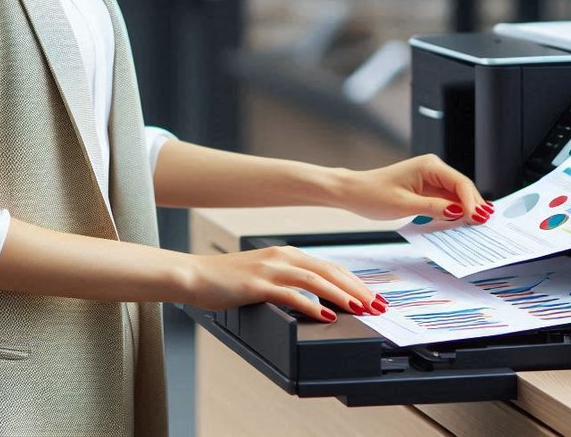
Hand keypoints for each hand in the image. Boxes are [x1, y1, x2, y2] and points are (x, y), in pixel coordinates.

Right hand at [179, 246, 389, 321]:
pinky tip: (325, 315)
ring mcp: (270, 269)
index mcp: (286, 254)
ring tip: (359, 309)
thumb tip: (316, 300)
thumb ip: (288, 283)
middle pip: (329, 271)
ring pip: (315, 280)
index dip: (354, 282)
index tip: (372, 297)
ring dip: (341, 295)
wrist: (194, 276)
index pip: (330, 267)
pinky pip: (291, 294)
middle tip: (376, 305)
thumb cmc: (226, 281)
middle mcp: (282, 257)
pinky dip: (311, 305)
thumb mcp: (263, 276)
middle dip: (356, 289)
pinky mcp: (257, 284)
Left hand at [333, 154, 491, 224]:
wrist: (354, 192)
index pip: (460, 183)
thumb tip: (459, 212)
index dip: (472, 202)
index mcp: (430, 166)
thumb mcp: (404, 205)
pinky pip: (446, 201)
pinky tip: (462, 224)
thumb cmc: (373, 194)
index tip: (479, 219)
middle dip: (474, 206)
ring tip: (478, 227)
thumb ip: (434, 208)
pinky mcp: (427, 190)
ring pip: (457, 196)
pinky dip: (454, 212)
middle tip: (485, 226)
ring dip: (466, 210)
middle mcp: (434, 169)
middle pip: (463, 189)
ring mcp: (431, 179)